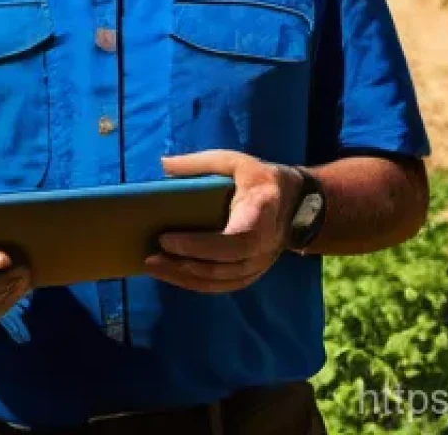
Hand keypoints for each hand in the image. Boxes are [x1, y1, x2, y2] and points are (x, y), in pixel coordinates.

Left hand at [145, 150, 302, 293]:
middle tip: (150, 256)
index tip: (166, 239)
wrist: (296, 203)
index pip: (234, 240)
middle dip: (183, 264)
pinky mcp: (252, 272)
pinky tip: (172, 275)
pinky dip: (196, 284)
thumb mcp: (233, 162)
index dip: (200, 245)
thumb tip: (162, 164)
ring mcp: (259, 264)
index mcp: (260, 214)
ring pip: (220, 281)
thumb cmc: (258, 179)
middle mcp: (263, 246)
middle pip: (223, 267)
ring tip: (153, 267)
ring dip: (185, 278)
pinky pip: (223, 285)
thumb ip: (199, 163)